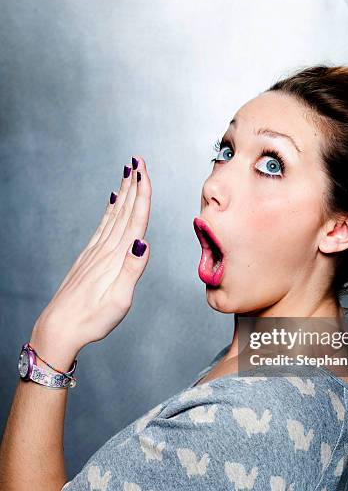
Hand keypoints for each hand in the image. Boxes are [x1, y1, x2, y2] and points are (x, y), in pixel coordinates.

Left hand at [30, 157, 151, 366]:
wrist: (59, 329)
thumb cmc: (91, 319)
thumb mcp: (118, 300)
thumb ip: (131, 270)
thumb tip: (143, 243)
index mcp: (116, 258)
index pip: (134, 220)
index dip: (141, 195)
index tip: (144, 172)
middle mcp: (105, 250)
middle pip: (124, 212)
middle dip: (133, 185)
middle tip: (138, 161)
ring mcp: (95, 253)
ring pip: (114, 216)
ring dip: (123, 194)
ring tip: (128, 174)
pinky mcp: (88, 259)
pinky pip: (102, 227)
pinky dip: (110, 212)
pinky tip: (112, 204)